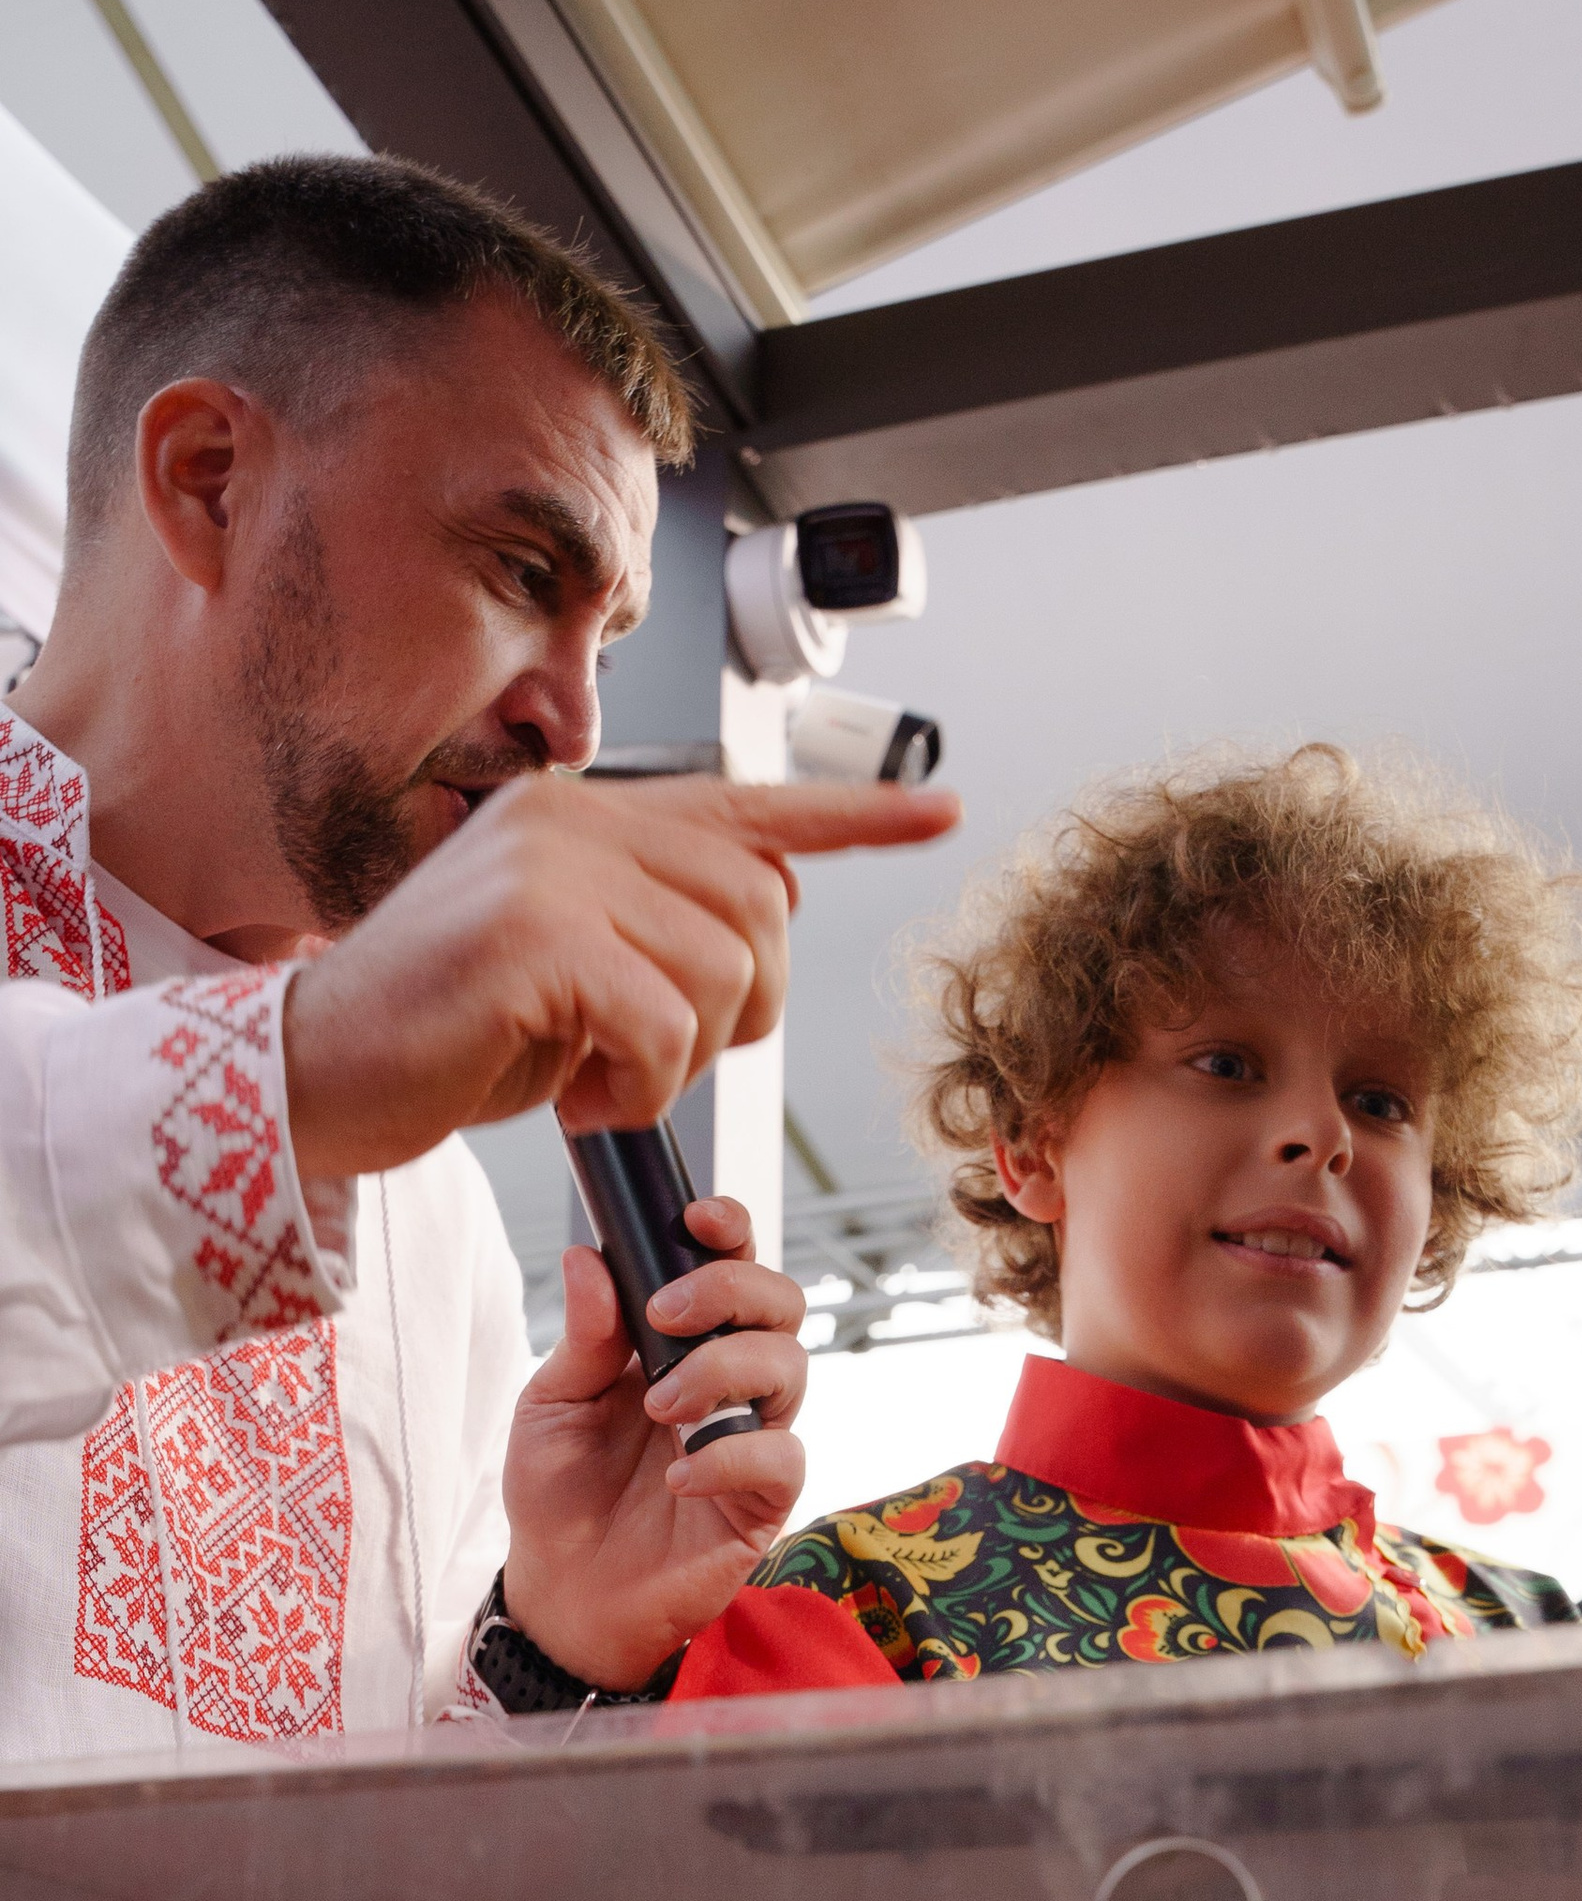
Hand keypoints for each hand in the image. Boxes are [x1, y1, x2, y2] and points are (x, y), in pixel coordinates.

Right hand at [282, 770, 957, 1179]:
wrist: (322, 1074)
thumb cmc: (448, 1033)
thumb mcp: (574, 967)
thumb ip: (657, 926)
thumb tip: (764, 913)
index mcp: (589, 815)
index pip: (751, 806)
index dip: (856, 816)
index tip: (940, 812)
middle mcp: (573, 817)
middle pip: (760, 913)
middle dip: (740, 1013)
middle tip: (654, 1059)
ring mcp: (549, 868)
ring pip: (721, 974)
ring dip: (682, 1061)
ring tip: (599, 1074)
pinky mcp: (531, 938)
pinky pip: (663, 1027)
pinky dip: (639, 1087)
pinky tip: (577, 1094)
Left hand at [498, 1193, 807, 1687]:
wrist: (565, 1591)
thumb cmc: (560, 1492)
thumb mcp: (552, 1403)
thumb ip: (585, 1336)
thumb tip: (591, 1255)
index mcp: (680, 1343)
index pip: (731, 1268)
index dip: (730, 1232)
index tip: (696, 1219)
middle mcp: (729, 1381)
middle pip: (781, 1302)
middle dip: (732, 1290)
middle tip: (666, 1316)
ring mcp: (752, 1436)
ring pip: (791, 1367)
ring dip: (724, 1371)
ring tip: (659, 1408)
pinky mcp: (765, 1499)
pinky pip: (782, 1457)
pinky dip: (731, 1457)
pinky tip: (678, 1477)